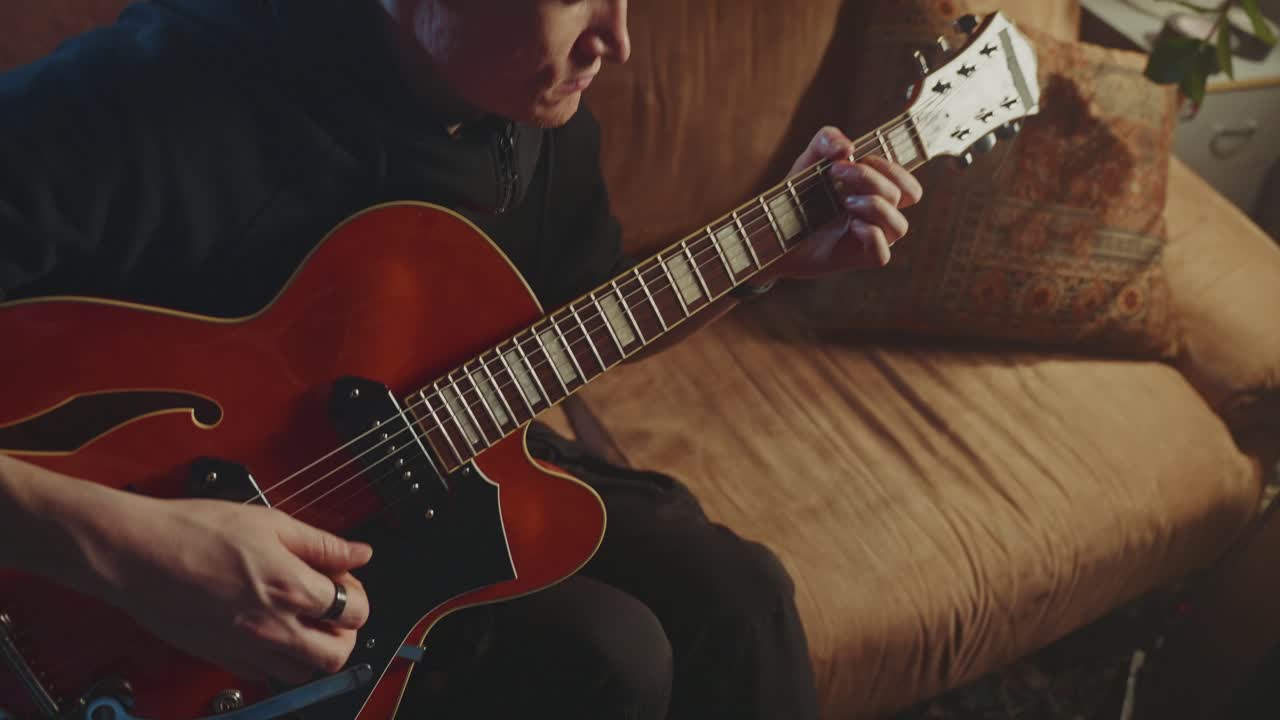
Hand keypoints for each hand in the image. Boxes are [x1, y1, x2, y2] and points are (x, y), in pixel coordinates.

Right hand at [78, 493, 373, 684]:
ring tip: (302, 620)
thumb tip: (360, 552)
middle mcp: (273, 626)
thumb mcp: (270, 522)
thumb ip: (322, 543)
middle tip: (333, 608)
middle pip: (337, 655)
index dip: (357, 595)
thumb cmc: (195, 530)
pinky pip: (263, 675)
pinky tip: (268, 630)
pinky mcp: (220, 657)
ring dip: (313, 650)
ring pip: (302, 672)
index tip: (344, 580)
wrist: (136, 552)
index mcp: (291, 588)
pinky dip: (276, 659)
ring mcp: (246, 647)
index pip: (354, 612)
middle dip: (346, 633)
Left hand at [761, 126, 922, 282]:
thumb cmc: (799, 196)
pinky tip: (852, 224)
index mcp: (879, 192)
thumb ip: (827, 139)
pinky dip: (872, 235)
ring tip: (845, 201)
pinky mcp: (860, 258)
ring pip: (900, 226)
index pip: (907, 182)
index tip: (854, 157)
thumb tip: (848, 147)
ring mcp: (873, 238)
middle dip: (873, 178)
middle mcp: (881, 215)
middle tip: (836, 171)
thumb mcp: (810, 160)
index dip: (891, 166)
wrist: (774, 231)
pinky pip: (882, 253)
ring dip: (875, 205)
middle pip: (906, 196)